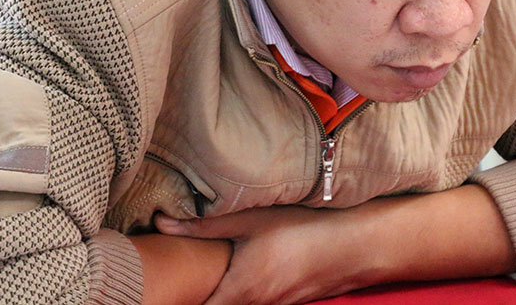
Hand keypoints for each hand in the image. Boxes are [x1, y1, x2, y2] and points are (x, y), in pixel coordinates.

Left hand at [155, 204, 369, 303]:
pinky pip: (260, 303)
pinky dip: (247, 293)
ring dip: (226, 294)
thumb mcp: (250, 219)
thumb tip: (161, 223)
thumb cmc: (302, 228)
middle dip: (202, 297)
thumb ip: (202, 226)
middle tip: (185, 279)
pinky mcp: (290, 303)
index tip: (164, 291)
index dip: (180, 301)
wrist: (354, 246)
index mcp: (240, 291)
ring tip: (215, 273)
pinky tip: (250, 270)